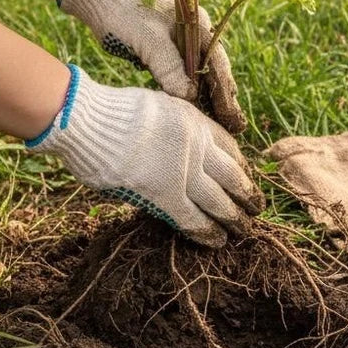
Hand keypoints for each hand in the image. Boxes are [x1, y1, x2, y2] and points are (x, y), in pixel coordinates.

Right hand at [27, 66, 263, 246]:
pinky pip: (192, 218)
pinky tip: (218, 241)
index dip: (241, 167)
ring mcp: (183, 169)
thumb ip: (176, 127)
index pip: (230, 148)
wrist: (89, 119)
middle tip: (258, 208)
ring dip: (234, 217)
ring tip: (245, 230)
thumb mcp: (159, 106)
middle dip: (247, 194)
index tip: (247, 178)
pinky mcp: (164, 194)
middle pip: (232, 175)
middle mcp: (197, 145)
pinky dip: (207, 231)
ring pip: (219, 200)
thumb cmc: (113, 113)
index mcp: (195, 120)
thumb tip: (181, 147)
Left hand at [58, 0, 246, 133]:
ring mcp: (182, 38)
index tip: (231, 118)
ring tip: (221, 120)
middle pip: (215, 70)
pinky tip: (194, 104)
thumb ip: (169, 67)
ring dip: (209, 96)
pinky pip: (184, 71)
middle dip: (224, 98)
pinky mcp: (166, 46)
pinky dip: (190, 88)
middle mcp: (196, 32)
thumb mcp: (149, 41)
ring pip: (201, 72)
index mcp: (199, 26)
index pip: (218, 66)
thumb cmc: (124, 12)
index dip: (225, 94)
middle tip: (235, 126)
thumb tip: (189, 97)